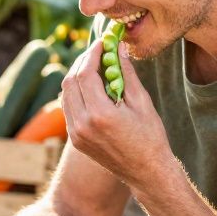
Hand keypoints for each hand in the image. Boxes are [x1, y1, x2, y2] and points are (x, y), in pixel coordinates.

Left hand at [62, 41, 171, 179]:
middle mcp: (82, 124)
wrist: (146, 172)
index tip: (101, 43)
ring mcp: (75, 134)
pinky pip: (69, 109)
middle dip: (82, 62)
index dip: (92, 54)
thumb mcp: (141, 102)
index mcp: (100, 114)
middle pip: (70, 82)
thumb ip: (126, 73)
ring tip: (96, 67)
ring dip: (77, 77)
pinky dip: (77, 93)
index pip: (85, 74)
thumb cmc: (150, 137)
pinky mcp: (75, 140)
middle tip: (97, 52)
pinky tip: (92, 87)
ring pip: (66, 95)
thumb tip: (118, 48)